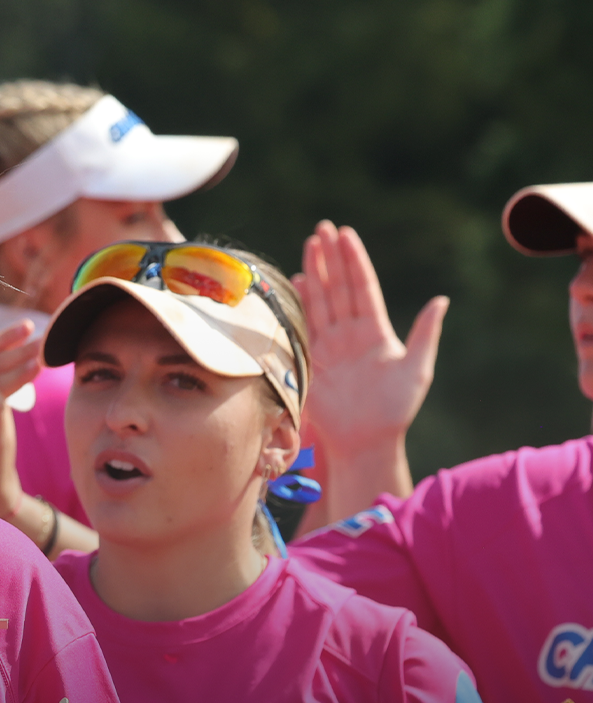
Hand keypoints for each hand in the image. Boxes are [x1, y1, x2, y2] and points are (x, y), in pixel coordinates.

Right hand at [293, 221, 446, 454]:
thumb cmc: (395, 409)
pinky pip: (303, 326)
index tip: (346, 235)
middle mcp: (352, 334)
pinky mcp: (311, 360)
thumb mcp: (417, 370)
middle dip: (331, 258)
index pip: (363, 288)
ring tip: (310, 245)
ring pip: (321, 301)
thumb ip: (425, 335)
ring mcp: (330, 346)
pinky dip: (300, 304)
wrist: (364, 440)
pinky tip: (296, 282)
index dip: (355, 262)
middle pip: (339, 288)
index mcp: (377, 332)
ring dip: (315, 273)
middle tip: (322, 229)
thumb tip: (440, 301)